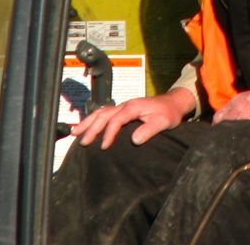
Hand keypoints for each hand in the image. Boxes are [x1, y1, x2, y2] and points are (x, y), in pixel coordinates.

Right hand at [70, 88, 195, 147]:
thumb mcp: (164, 122)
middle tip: (83, 142)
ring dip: (88, 122)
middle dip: (92, 128)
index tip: (104, 147)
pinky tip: (86, 127)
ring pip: (101, 112)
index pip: (116, 120)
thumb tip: (134, 140)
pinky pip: (104, 113)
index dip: (109, 133)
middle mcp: (126, 104)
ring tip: (75, 133)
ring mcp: (123, 106)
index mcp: (134, 107)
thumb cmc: (169, 113)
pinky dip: (93, 119)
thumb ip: (150, 130)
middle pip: (104, 114)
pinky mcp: (123, 110)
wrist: (174, 103)